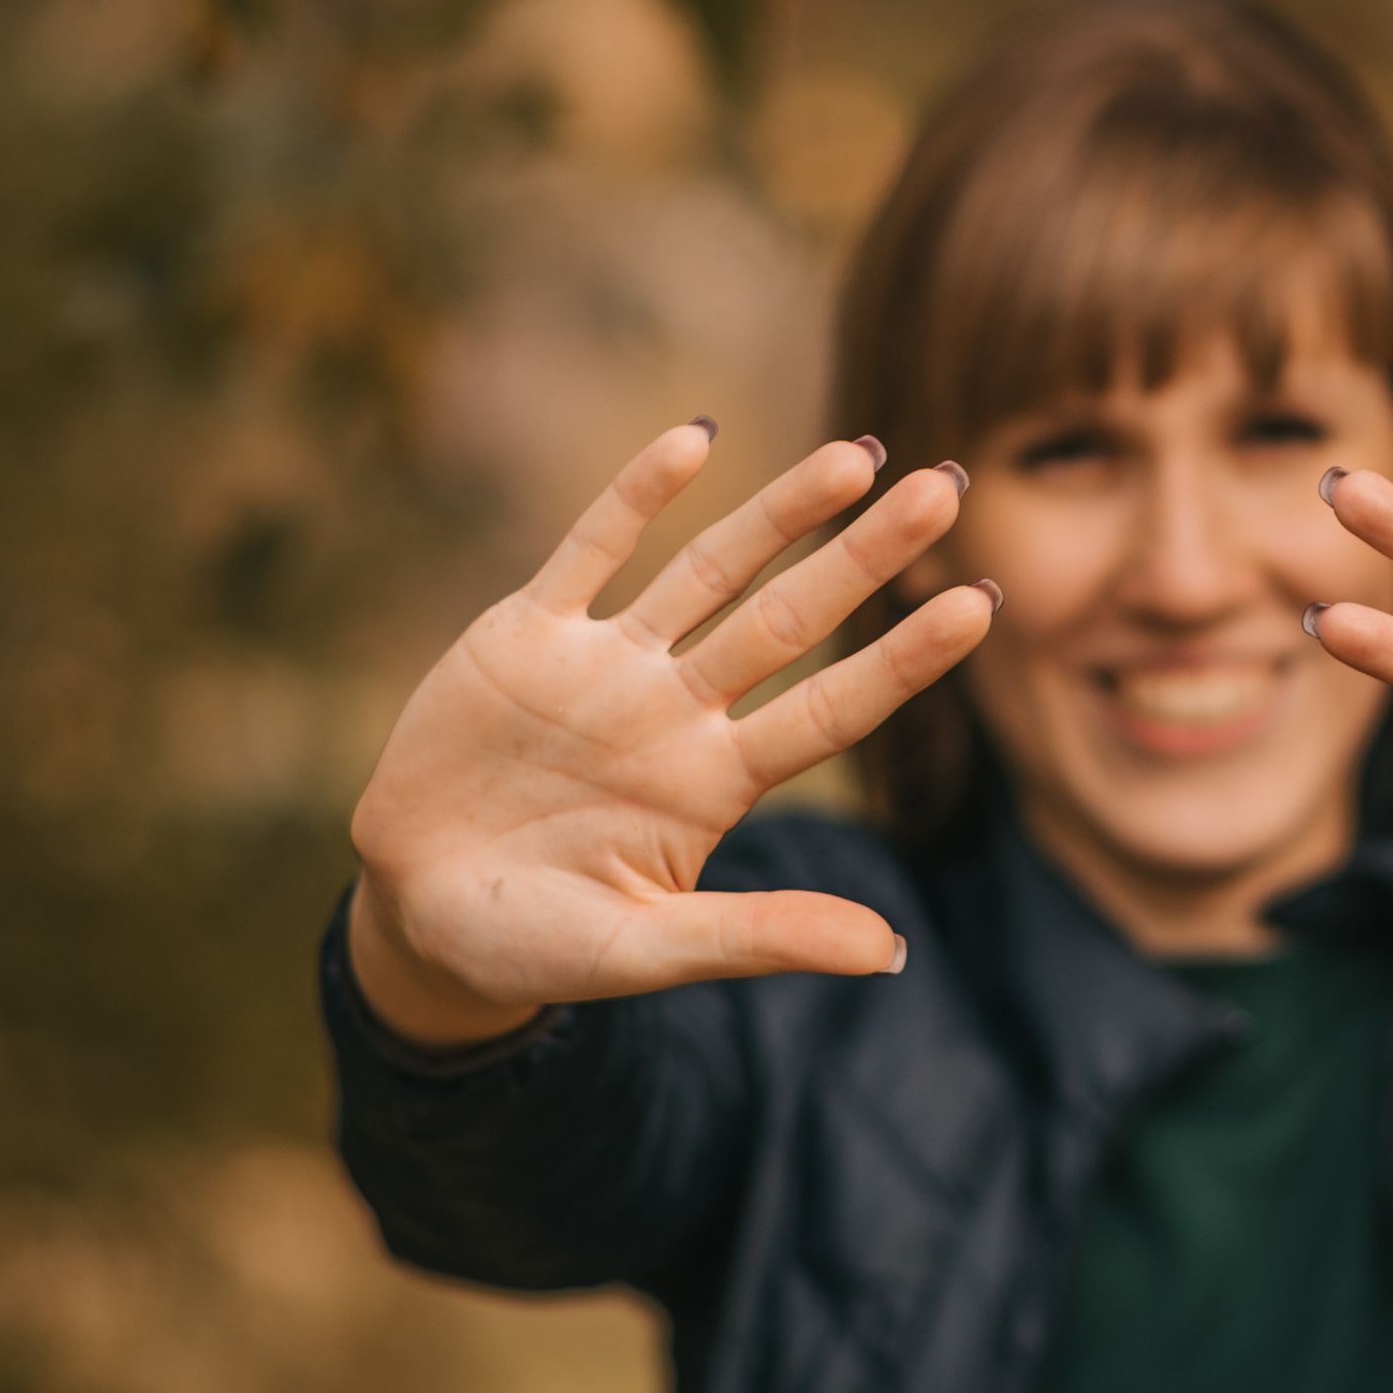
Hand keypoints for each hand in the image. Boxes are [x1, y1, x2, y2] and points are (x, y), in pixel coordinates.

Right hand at [346, 424, 994, 1043]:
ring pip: (709, 571)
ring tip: (861, 454)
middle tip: (950, 488)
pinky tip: (696, 439)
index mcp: (714, 784)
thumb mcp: (643, 952)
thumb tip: (890, 953)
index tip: (981, 604)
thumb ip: (759, 935)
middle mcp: (675, 711)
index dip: (904, 657)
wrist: (411, 910)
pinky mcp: (526, 635)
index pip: (833, 710)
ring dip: (779, 512)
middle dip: (866, 555)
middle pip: (791, 619)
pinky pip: (590, 549)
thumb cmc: (533, 946)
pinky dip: (637, 495)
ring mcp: (605, 665)